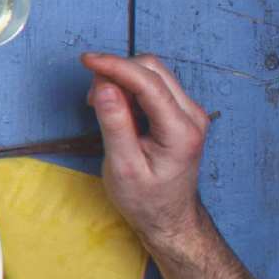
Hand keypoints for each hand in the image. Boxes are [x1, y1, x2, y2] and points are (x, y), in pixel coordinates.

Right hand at [82, 53, 212, 247]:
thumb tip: (103, 87)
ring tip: (101, 105)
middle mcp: (193, 115)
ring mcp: (190, 112)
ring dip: (122, 79)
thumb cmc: (145, 199)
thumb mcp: (123, 166)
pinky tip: (116, 107)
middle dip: (117, 71)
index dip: (115, 66)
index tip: (86, 60)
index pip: (148, 83)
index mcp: (181, 130)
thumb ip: (115, 124)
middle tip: (90, 96)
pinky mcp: (181, 113)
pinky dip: (129, 88)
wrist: (169, 217)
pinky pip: (154, 86)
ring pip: (153, 73)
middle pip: (153, 70)